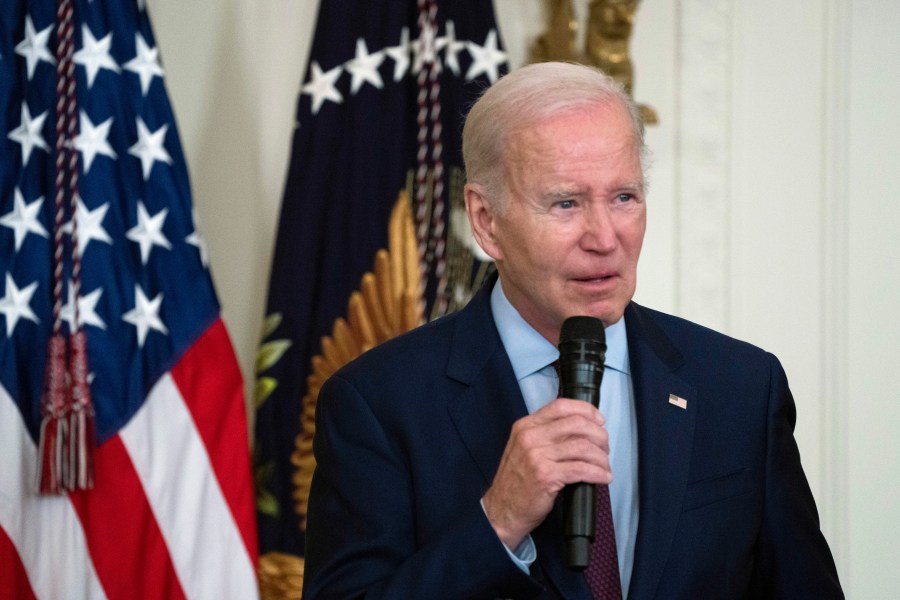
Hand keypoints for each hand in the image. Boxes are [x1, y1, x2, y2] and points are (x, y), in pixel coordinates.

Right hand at [481, 398, 611, 548]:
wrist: (501, 510)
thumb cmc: (517, 482)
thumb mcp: (525, 449)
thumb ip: (546, 435)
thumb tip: (581, 429)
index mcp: (526, 426)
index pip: (561, 406)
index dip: (586, 410)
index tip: (599, 420)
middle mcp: (530, 437)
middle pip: (576, 424)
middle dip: (599, 435)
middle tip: (604, 448)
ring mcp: (537, 456)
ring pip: (582, 446)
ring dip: (601, 457)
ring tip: (604, 466)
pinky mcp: (546, 476)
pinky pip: (581, 469)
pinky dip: (598, 473)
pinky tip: (603, 477)